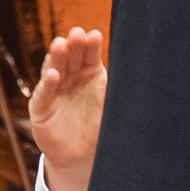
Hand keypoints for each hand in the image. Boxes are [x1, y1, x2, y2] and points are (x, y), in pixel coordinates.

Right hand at [26, 28, 108, 190]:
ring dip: (56, 56)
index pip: (89, 55)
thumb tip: (148, 74)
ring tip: (60, 45)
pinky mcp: (41, 107)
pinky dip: (48, 83)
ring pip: (54, 68)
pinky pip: (44, 93)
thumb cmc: (98, 127)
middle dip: (73, 44)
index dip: (90, 45)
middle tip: (76, 34)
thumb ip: (122, 90)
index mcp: (89, 73)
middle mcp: (70, 77)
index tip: (94, 35)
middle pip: (70, 56)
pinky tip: (53, 75)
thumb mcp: (112, 106)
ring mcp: (55, 90)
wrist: (81, 156)